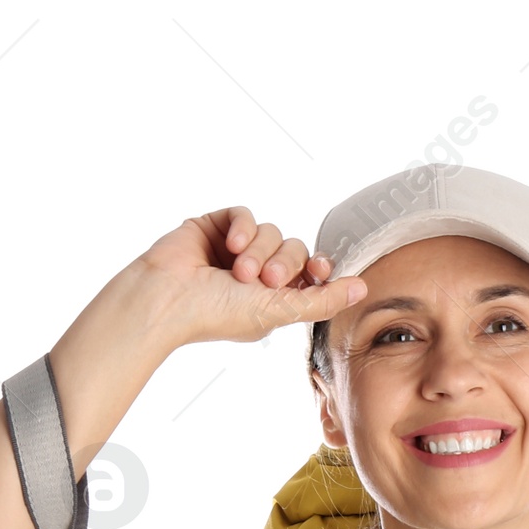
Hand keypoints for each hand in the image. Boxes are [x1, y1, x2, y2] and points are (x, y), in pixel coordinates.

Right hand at [132, 206, 365, 348]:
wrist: (167, 299)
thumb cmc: (216, 315)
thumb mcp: (279, 312)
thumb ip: (322, 300)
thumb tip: (362, 288)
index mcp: (273, 300)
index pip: (310, 272)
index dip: (318, 267)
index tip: (319, 269)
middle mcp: (256, 274)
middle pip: (295, 248)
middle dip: (284, 262)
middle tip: (264, 280)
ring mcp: (236, 250)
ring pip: (272, 231)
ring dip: (260, 250)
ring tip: (238, 271)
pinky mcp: (215, 226)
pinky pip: (246, 213)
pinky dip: (243, 227)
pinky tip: (230, 245)